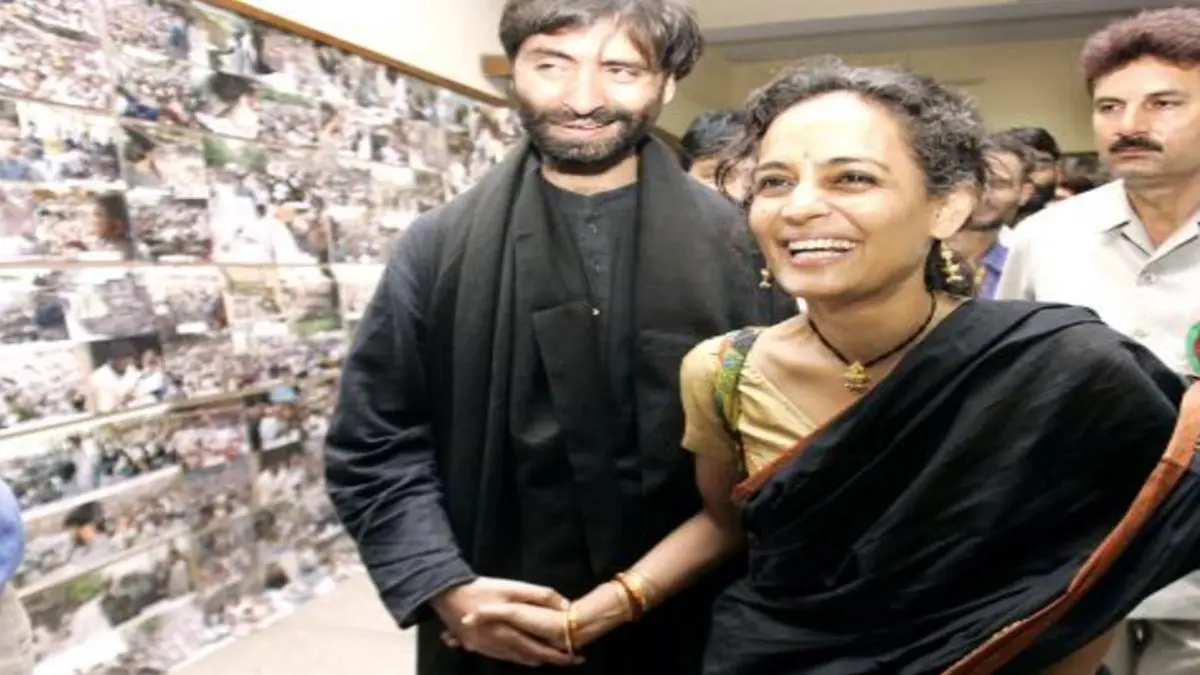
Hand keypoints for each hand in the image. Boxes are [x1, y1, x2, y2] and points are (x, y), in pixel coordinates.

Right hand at [431, 577, 579, 666]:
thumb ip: (538, 596)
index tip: (574, 656)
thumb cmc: (481, 589)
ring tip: (552, 658)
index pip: (537, 648)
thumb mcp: (512, 588)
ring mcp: (485, 648)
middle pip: (528, 656)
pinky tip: (525, 656)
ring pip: (514, 659)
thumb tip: (562, 605)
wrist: (446, 593)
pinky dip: (516, 657)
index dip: (556, 654)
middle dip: (550, 659)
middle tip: (570, 660)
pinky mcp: (475, 646)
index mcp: (507, 632)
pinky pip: (501, 656)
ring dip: (534, 659)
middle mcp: (497, 645)